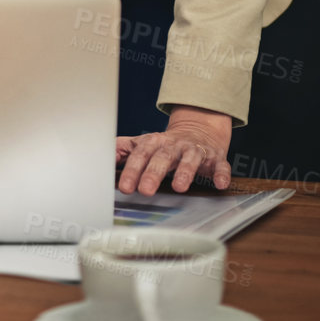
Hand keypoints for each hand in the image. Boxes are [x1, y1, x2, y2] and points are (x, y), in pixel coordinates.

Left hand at [115, 105, 232, 195]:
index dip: (132, 170)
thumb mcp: (143, 144)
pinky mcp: (215, 158)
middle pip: (163, 157)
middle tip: (145, 190)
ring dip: (185, 172)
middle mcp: (174, 145)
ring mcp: (195, 151)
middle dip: (154, 173)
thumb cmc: (166, 144)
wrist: (198, 130)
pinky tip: (219, 184)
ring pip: (190, 159)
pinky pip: (220, 165)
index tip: (124, 187)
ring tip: (179, 187)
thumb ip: (122, 150)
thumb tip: (99, 155)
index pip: (140, 155)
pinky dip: (220, 174)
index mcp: (154, 143)